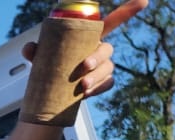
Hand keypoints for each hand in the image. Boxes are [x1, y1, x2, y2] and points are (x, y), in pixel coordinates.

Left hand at [20, 0, 145, 98]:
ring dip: (97, 76)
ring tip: (82, 87)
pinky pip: (108, 83)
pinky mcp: (102, 83)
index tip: (144, 1)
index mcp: (89, 38)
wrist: (50, 94)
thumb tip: (30, 48)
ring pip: (109, 68)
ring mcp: (103, 67)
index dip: (128, 11)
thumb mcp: (40, 58)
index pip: (112, 21)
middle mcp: (99, 50)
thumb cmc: (48, 68)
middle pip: (108, 49)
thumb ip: (35, 50)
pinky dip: (99, 88)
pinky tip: (86, 94)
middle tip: (83, 67)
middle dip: (98, 57)